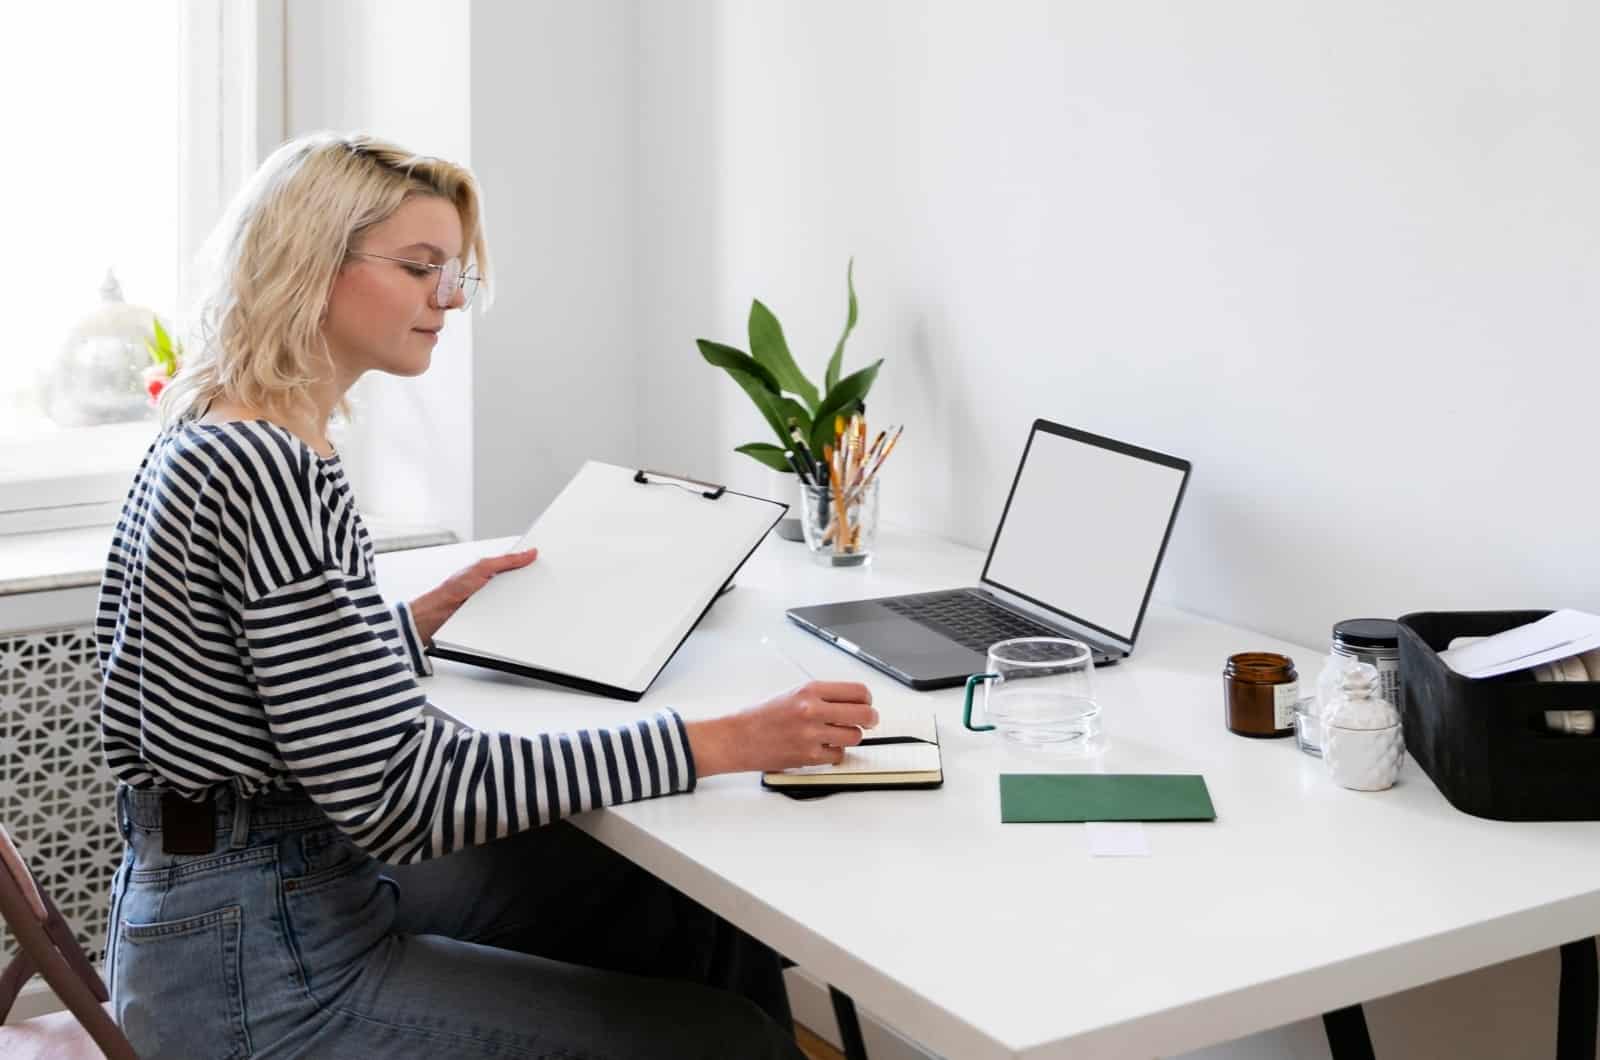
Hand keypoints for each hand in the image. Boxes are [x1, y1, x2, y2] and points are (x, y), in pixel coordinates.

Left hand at [408, 548, 537, 645]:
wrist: (439, 613)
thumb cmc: (453, 588)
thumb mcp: (482, 568)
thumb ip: (506, 560)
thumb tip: (528, 552)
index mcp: (492, 568)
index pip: (517, 563)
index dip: (530, 562)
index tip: (544, 559)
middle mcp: (495, 584)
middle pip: (520, 581)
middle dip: (530, 582)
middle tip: (541, 580)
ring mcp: (495, 600)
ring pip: (518, 600)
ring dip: (523, 600)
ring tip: (529, 598)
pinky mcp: (495, 616)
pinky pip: (511, 614)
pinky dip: (516, 613)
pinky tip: (518, 612)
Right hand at [686, 681, 877, 775]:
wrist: (738, 738)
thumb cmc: (761, 716)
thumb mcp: (792, 694)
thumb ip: (822, 697)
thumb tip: (853, 702)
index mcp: (809, 690)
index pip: (857, 691)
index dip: (867, 699)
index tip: (866, 703)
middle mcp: (812, 710)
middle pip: (864, 714)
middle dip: (871, 719)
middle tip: (869, 721)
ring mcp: (811, 734)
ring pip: (855, 736)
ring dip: (851, 736)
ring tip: (837, 734)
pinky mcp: (808, 756)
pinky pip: (838, 755)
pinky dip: (834, 753)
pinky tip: (822, 747)